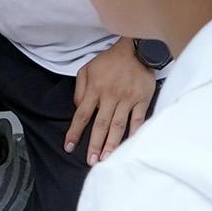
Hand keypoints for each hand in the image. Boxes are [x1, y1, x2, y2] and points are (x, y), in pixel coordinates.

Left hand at [62, 39, 156, 163]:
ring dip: (112, 143)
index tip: (69, 147)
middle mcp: (110, 96)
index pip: (82, 114)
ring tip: (107, 159)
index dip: (75, 132)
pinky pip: (138, 119)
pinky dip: (134, 133)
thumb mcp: (87, 69)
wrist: (136, 49)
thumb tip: (77, 108)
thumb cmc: (109, 61)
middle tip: (91, 162)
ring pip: (118, 125)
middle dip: (95, 144)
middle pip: (100, 124)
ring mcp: (127, 99)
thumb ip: (80, 90)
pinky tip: (130, 146)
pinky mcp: (142, 99)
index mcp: (95, 89)